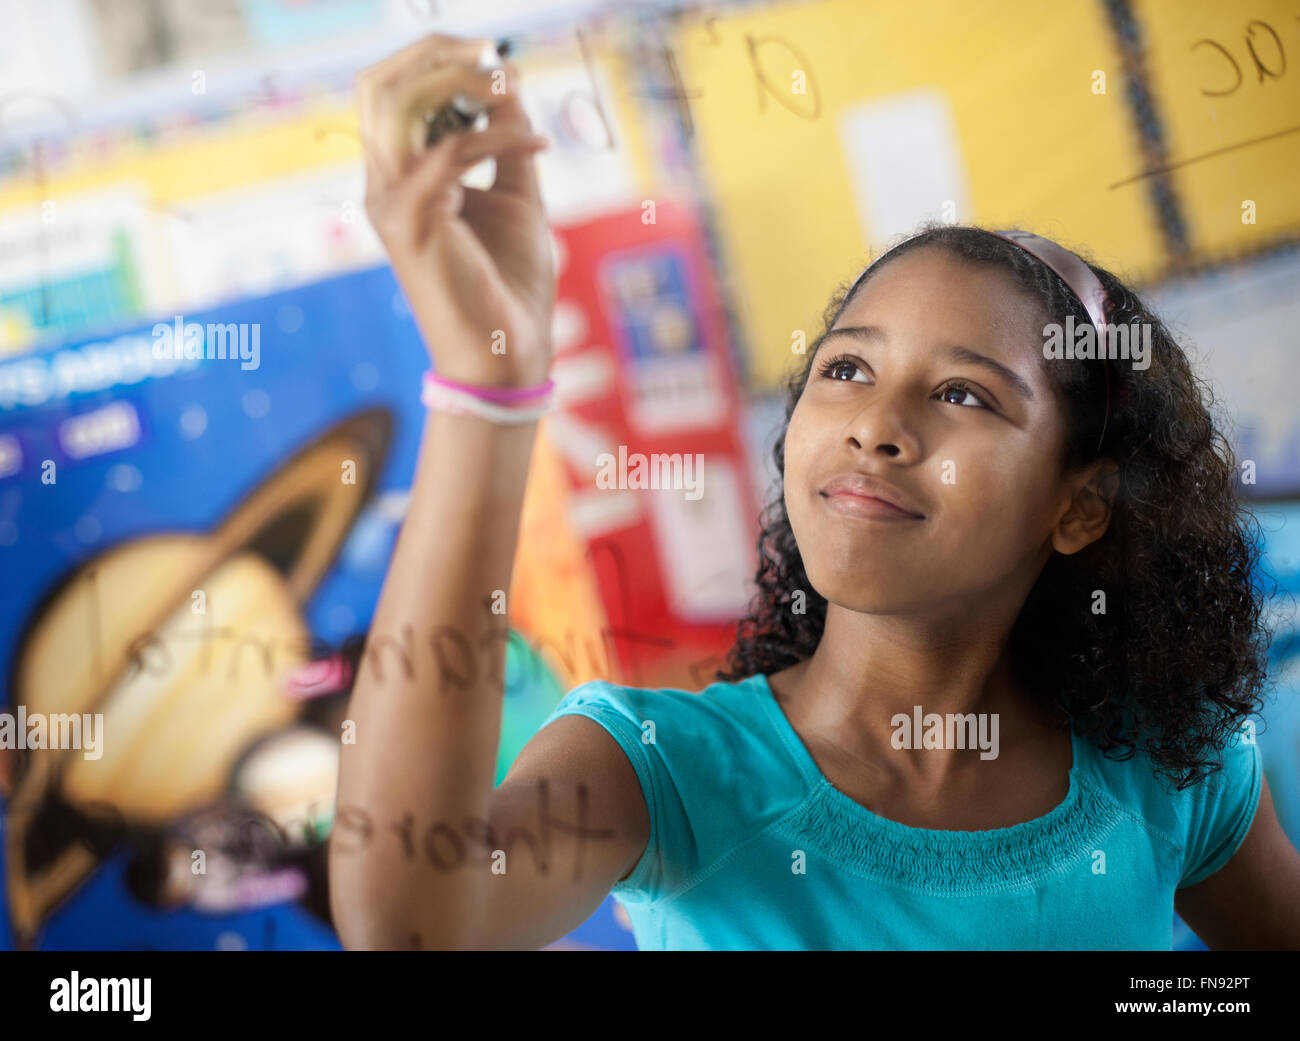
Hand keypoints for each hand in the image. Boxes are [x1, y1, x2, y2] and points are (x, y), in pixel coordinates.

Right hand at [356, 34, 555, 386]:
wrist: (506, 357)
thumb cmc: (509, 286)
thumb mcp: (514, 197)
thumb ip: (507, 141)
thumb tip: (509, 84)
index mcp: (400, 177)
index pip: (390, 92)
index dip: (435, 59)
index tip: (495, 59)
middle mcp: (383, 185)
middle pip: (378, 85)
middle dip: (436, 53)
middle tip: (494, 53)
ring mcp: (390, 203)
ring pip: (396, 104)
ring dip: (459, 81)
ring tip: (510, 86)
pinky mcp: (412, 223)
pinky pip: (448, 152)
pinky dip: (498, 138)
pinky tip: (539, 145)